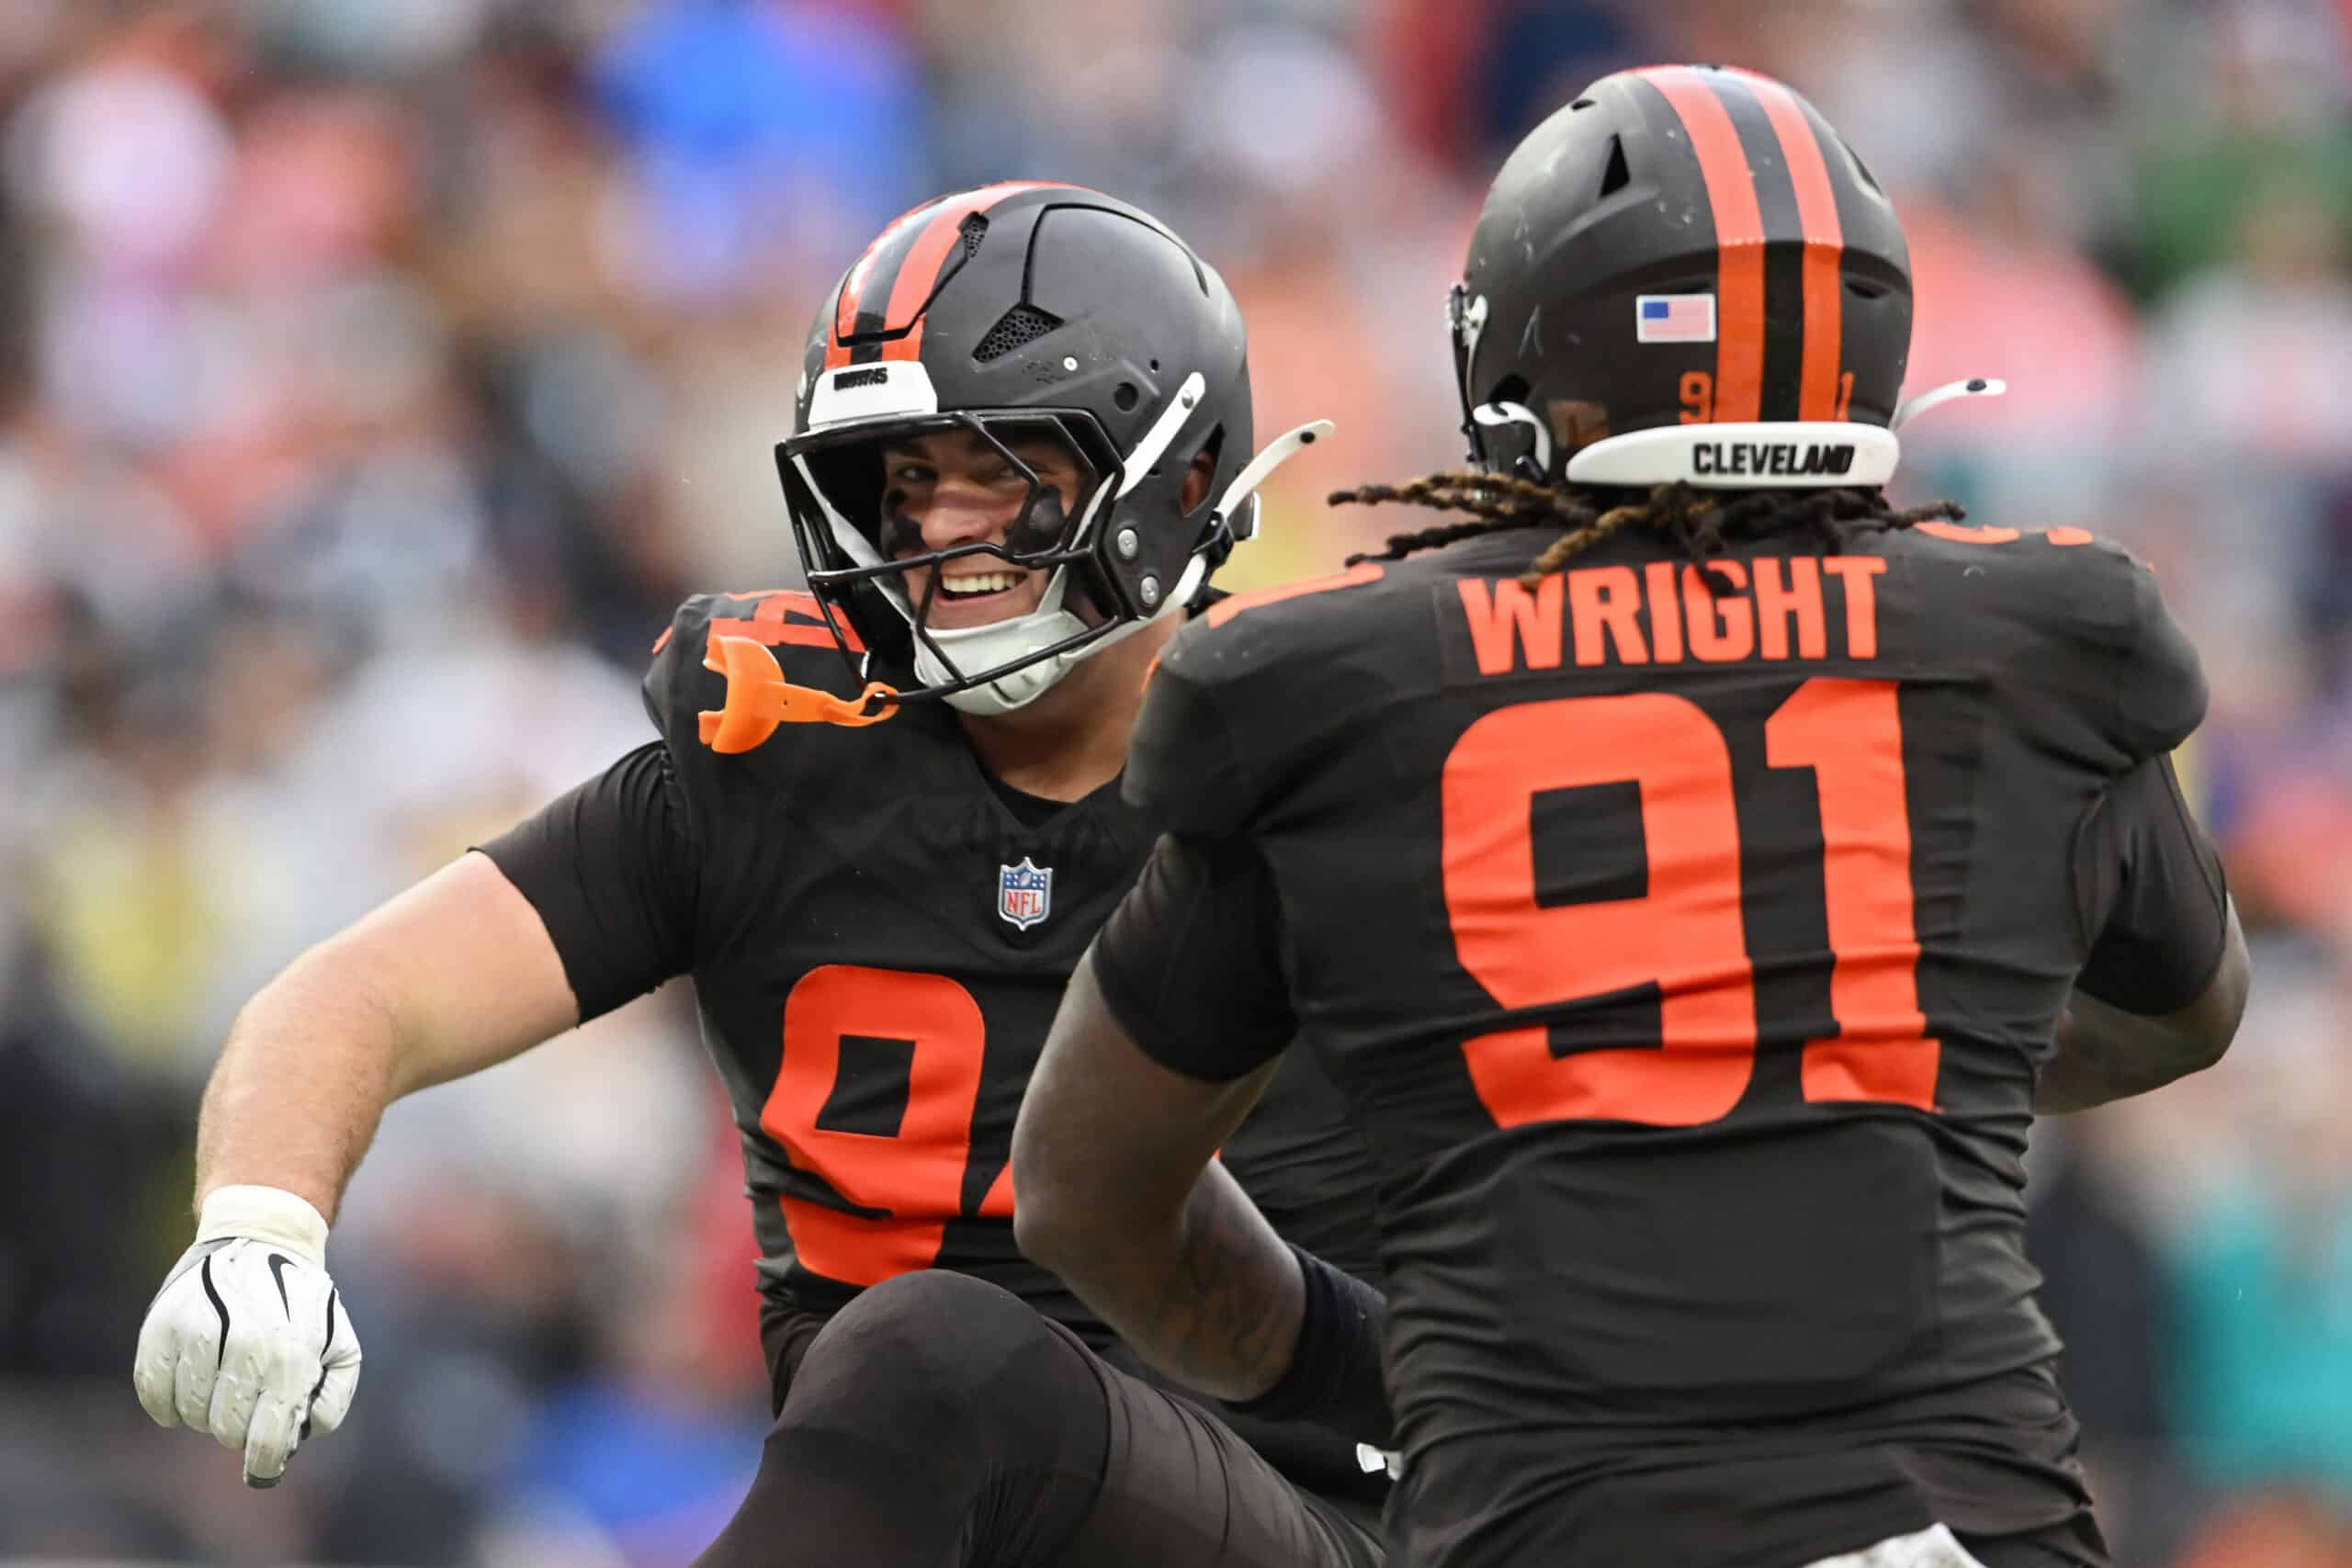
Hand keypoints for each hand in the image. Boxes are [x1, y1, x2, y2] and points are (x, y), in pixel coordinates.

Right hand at [132, 1186, 360, 1487]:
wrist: (261, 1241)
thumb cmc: (305, 1306)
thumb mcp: (341, 1346)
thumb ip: (331, 1400)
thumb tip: (298, 1437)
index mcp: (291, 1353)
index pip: (266, 1436)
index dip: (263, 1462)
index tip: (261, 1469)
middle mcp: (243, 1342)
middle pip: (225, 1429)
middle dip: (239, 1429)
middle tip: (248, 1406)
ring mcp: (197, 1331)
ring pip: (188, 1413)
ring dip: (205, 1411)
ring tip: (223, 1383)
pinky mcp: (160, 1326)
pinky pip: (152, 1392)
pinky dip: (168, 1401)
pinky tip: (190, 1383)